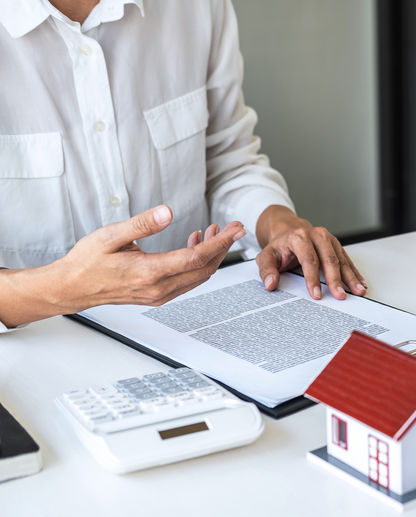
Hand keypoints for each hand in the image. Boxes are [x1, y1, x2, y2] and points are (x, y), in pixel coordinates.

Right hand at [58, 205, 244, 308]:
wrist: (72, 287)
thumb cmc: (87, 260)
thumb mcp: (111, 235)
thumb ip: (142, 224)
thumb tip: (168, 212)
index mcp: (149, 272)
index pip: (196, 257)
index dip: (220, 243)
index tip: (236, 229)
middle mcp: (158, 288)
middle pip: (204, 269)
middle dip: (222, 247)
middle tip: (232, 227)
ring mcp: (159, 295)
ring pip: (198, 276)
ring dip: (211, 255)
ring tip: (213, 231)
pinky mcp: (158, 296)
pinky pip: (187, 280)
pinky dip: (197, 263)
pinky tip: (194, 244)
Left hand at [255, 205, 365, 299]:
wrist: (289, 230)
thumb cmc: (280, 246)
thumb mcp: (266, 256)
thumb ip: (267, 270)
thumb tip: (270, 283)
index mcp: (299, 237)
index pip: (308, 259)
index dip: (313, 278)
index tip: (316, 294)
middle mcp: (317, 236)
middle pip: (329, 259)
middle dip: (335, 280)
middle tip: (340, 296)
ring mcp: (329, 240)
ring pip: (342, 260)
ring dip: (351, 277)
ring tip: (358, 291)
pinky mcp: (336, 245)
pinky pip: (348, 260)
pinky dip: (354, 273)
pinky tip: (360, 283)